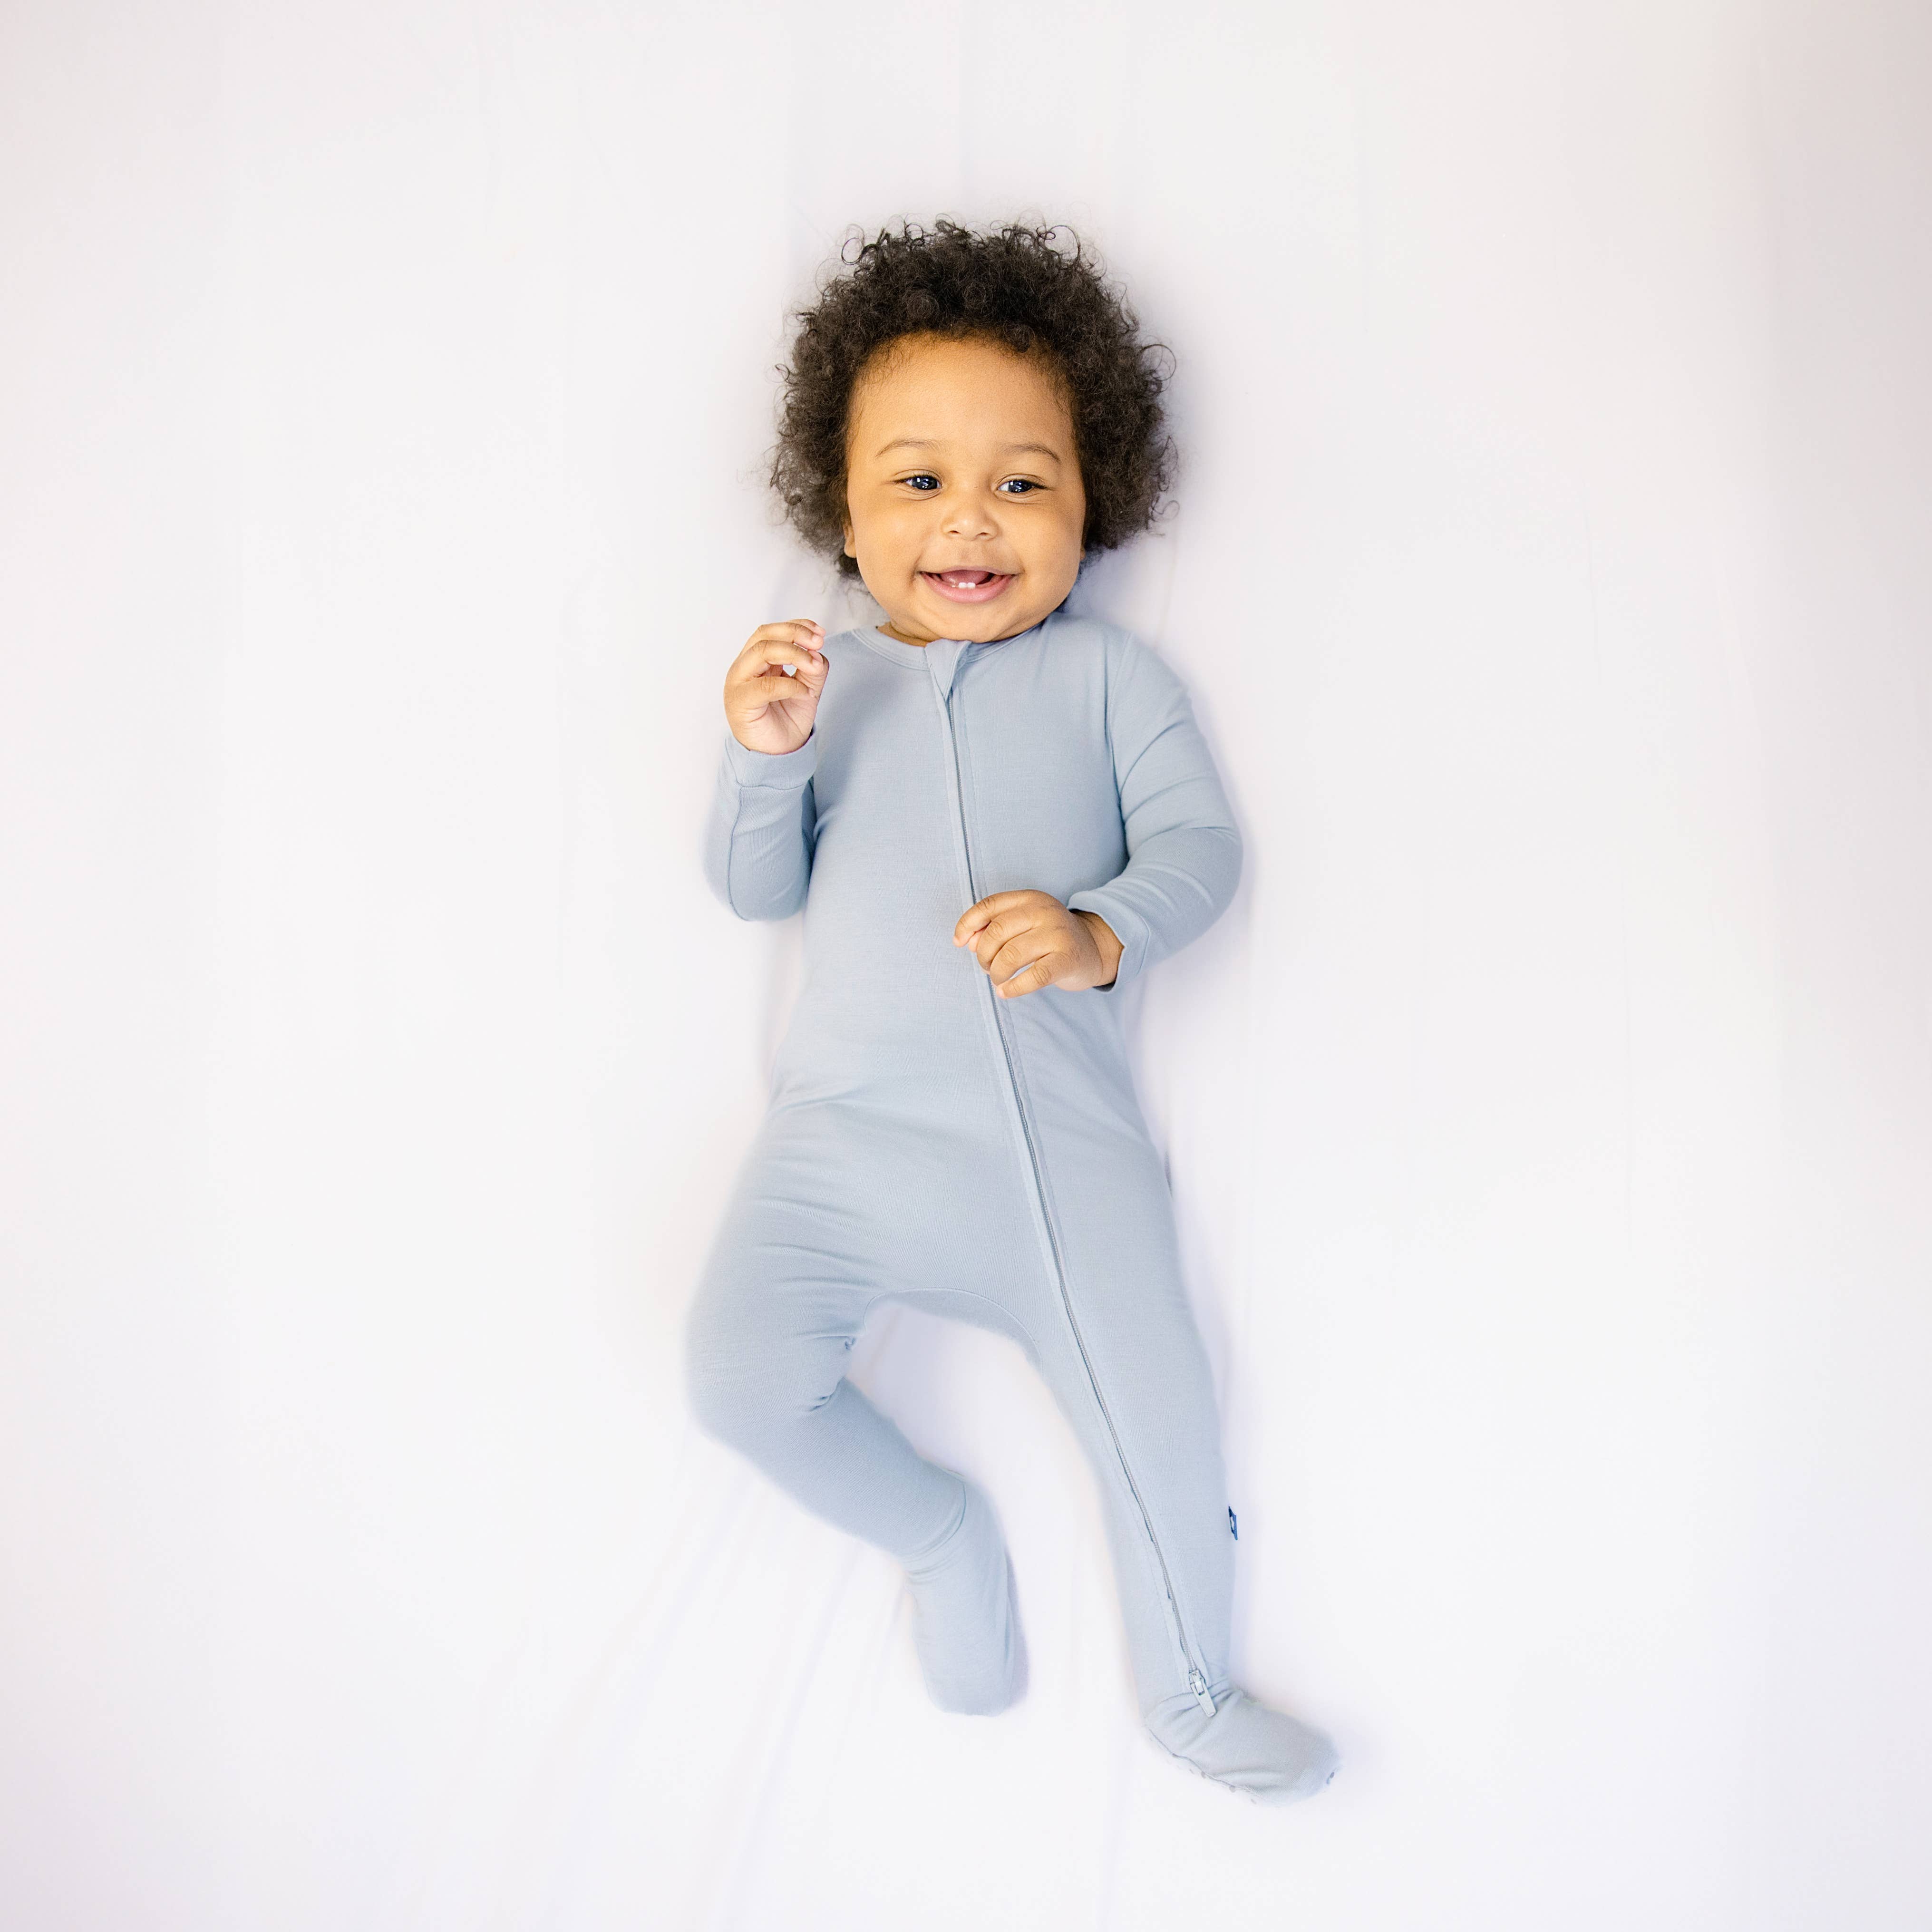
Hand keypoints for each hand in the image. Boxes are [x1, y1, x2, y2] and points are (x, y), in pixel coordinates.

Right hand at [724, 619, 828, 753]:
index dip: (796, 626)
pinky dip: (791, 685)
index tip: (820, 633)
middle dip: (795, 634)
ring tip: (814, 667)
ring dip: (794, 654)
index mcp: (756, 660)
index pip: (772, 631)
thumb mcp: (807, 689)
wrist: (777, 754)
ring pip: (762, 652)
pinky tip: (805, 693)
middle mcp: (744, 667)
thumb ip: (812, 670)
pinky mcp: (740, 702)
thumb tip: (818, 652)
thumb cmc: (786, 720)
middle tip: (818, 643)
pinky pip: (766, 685)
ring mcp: (739, 683)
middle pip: (765, 635)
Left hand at [953, 891, 1123, 997]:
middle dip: (983, 954)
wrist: (1093, 949)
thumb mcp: (1023, 925)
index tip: (959, 943)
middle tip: (987, 967)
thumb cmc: (1048, 938)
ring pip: (1011, 955)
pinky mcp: (1067, 959)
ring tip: (998, 979)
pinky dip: (1013, 988)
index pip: (989, 905)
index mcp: (1030, 899)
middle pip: (997, 932)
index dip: (967, 924)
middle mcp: (1044, 911)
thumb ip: (994, 929)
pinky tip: (1006, 992)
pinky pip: (1033, 977)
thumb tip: (967, 942)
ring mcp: (1058, 934)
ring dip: (996, 973)